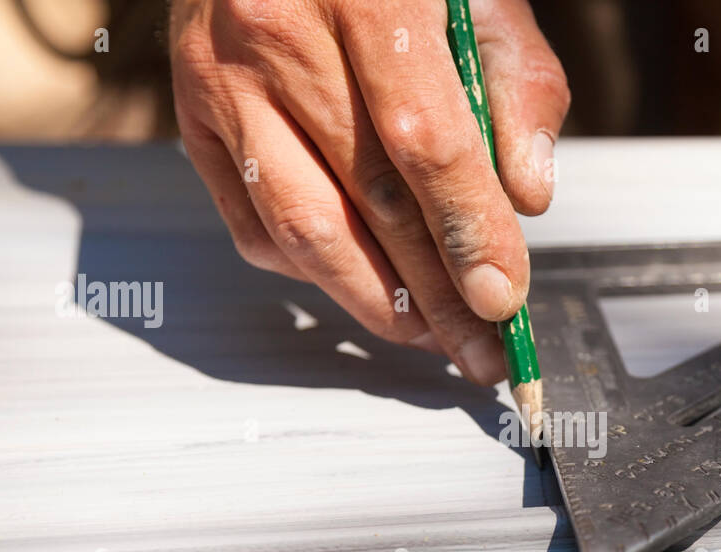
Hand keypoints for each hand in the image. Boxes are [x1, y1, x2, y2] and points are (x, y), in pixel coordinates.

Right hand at [168, 0, 569, 383]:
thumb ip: (516, 83)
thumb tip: (528, 197)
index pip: (425, 143)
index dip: (468, 232)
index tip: (503, 298)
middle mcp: (275, 33)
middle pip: (368, 202)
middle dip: (435, 295)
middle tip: (481, 348)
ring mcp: (220, 79)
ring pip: (303, 230)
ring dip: (376, 303)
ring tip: (432, 336)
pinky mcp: (193, 117)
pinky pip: (256, 225)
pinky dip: (316, 271)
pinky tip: (367, 284)